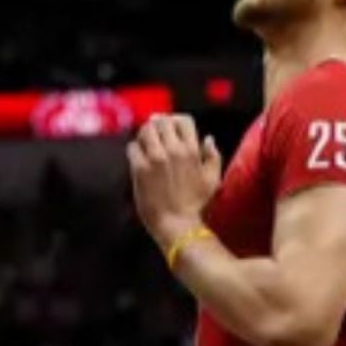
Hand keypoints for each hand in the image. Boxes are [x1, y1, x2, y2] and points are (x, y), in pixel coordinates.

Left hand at [126, 113, 222, 251]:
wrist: (178, 225)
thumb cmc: (197, 205)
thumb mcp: (213, 181)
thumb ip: (212, 157)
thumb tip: (208, 138)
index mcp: (192, 151)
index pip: (182, 120)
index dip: (177, 121)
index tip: (172, 128)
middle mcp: (172, 150)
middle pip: (161, 121)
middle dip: (159, 126)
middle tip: (157, 135)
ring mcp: (154, 158)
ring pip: (145, 130)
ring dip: (145, 135)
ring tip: (147, 145)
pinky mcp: (139, 167)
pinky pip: (132, 147)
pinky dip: (135, 149)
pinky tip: (139, 158)